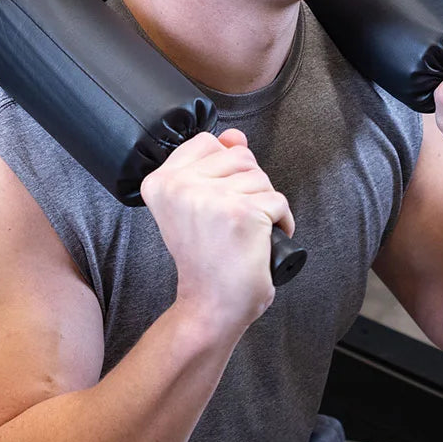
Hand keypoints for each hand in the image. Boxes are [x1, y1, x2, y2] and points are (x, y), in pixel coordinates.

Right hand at [140, 129, 293, 330]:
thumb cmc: (205, 258)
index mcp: (161, 182)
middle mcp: (180, 186)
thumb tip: (234, 136)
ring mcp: (212, 198)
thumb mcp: (197, 204)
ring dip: (264, 204)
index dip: (223, 169)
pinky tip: (261, 242)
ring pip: (261, 177)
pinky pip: (279, 201)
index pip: (207, 142)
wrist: (209, 305)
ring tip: (244, 232)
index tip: (215, 202)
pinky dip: (281, 222)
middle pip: (240, 156)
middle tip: (231, 222)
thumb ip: (213, 163)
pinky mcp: (242, 212)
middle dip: (248, 186)